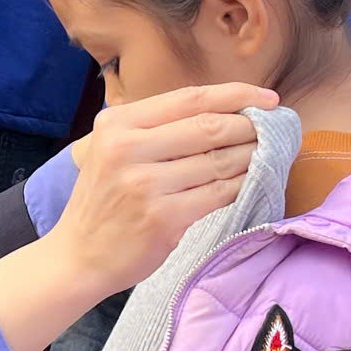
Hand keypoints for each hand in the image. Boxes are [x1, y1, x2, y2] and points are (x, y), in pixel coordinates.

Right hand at [52, 83, 275, 297]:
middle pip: (208, 127)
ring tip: (266, 154)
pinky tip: (250, 182)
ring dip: (251, 156)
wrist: (79, 256)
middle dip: (249, 126)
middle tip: (271, 130)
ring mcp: (144, 185)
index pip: (189, 99)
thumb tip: (224, 111)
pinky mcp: (162, 218)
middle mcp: (127, 149)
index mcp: (118, 125)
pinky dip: (241, 186)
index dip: (236, 94)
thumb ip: (155, 129)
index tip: (267, 98)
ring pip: (218, 161)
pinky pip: (217, 194)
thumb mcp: (112, 150)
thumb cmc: (105, 201)